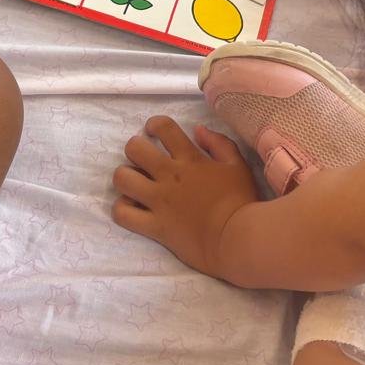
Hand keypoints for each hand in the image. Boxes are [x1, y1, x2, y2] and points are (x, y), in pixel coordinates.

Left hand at [112, 116, 258, 280]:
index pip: (163, 127)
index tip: (153, 131)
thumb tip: (198, 130)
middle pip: (134, 149)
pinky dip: (123, 209)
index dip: (154, 124)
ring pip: (122, 179)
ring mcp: (159, 201)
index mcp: (189, 159)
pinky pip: (123, 214)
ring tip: (134, 182)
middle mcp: (169, 176)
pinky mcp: (154, 226)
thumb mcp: (238, 166)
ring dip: (125, 177)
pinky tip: (132, 207)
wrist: (238, 240)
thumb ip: (219, 144)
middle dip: (135, 148)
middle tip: (143, 159)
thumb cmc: (241, 202)